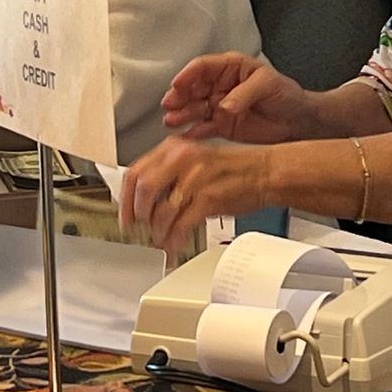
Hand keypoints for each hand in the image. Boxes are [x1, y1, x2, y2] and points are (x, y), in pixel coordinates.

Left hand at [119, 137, 269, 256]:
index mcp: (174, 147)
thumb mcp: (194, 160)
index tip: (125, 216)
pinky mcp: (209, 198)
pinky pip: (182, 224)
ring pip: (161, 210)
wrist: (266, 172)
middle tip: (139, 229)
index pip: (135, 172)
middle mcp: (182, 158)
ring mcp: (195, 177)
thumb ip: (167, 174)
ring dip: (157, 231)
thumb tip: (142, 200)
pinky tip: (174, 244)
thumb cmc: (233, 170)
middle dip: (137, 215)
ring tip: (160, 239)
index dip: (125, 199)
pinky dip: (174, 239)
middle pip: (143, 190)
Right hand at [161, 54, 309, 144]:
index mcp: (230, 68)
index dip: (188, 74)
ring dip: (182, 114)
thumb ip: (245, 93)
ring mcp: (219, 107)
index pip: (203, 67)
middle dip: (179, 96)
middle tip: (170, 104)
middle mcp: (220, 86)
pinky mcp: (222, 126)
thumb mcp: (268, 85)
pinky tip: (185, 136)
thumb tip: (224, 105)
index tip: (178, 84)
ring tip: (172, 121)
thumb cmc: (286, 95)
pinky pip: (204, 128)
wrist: (298, 121)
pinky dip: (193, 132)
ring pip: (194, 108)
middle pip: (193, 88)